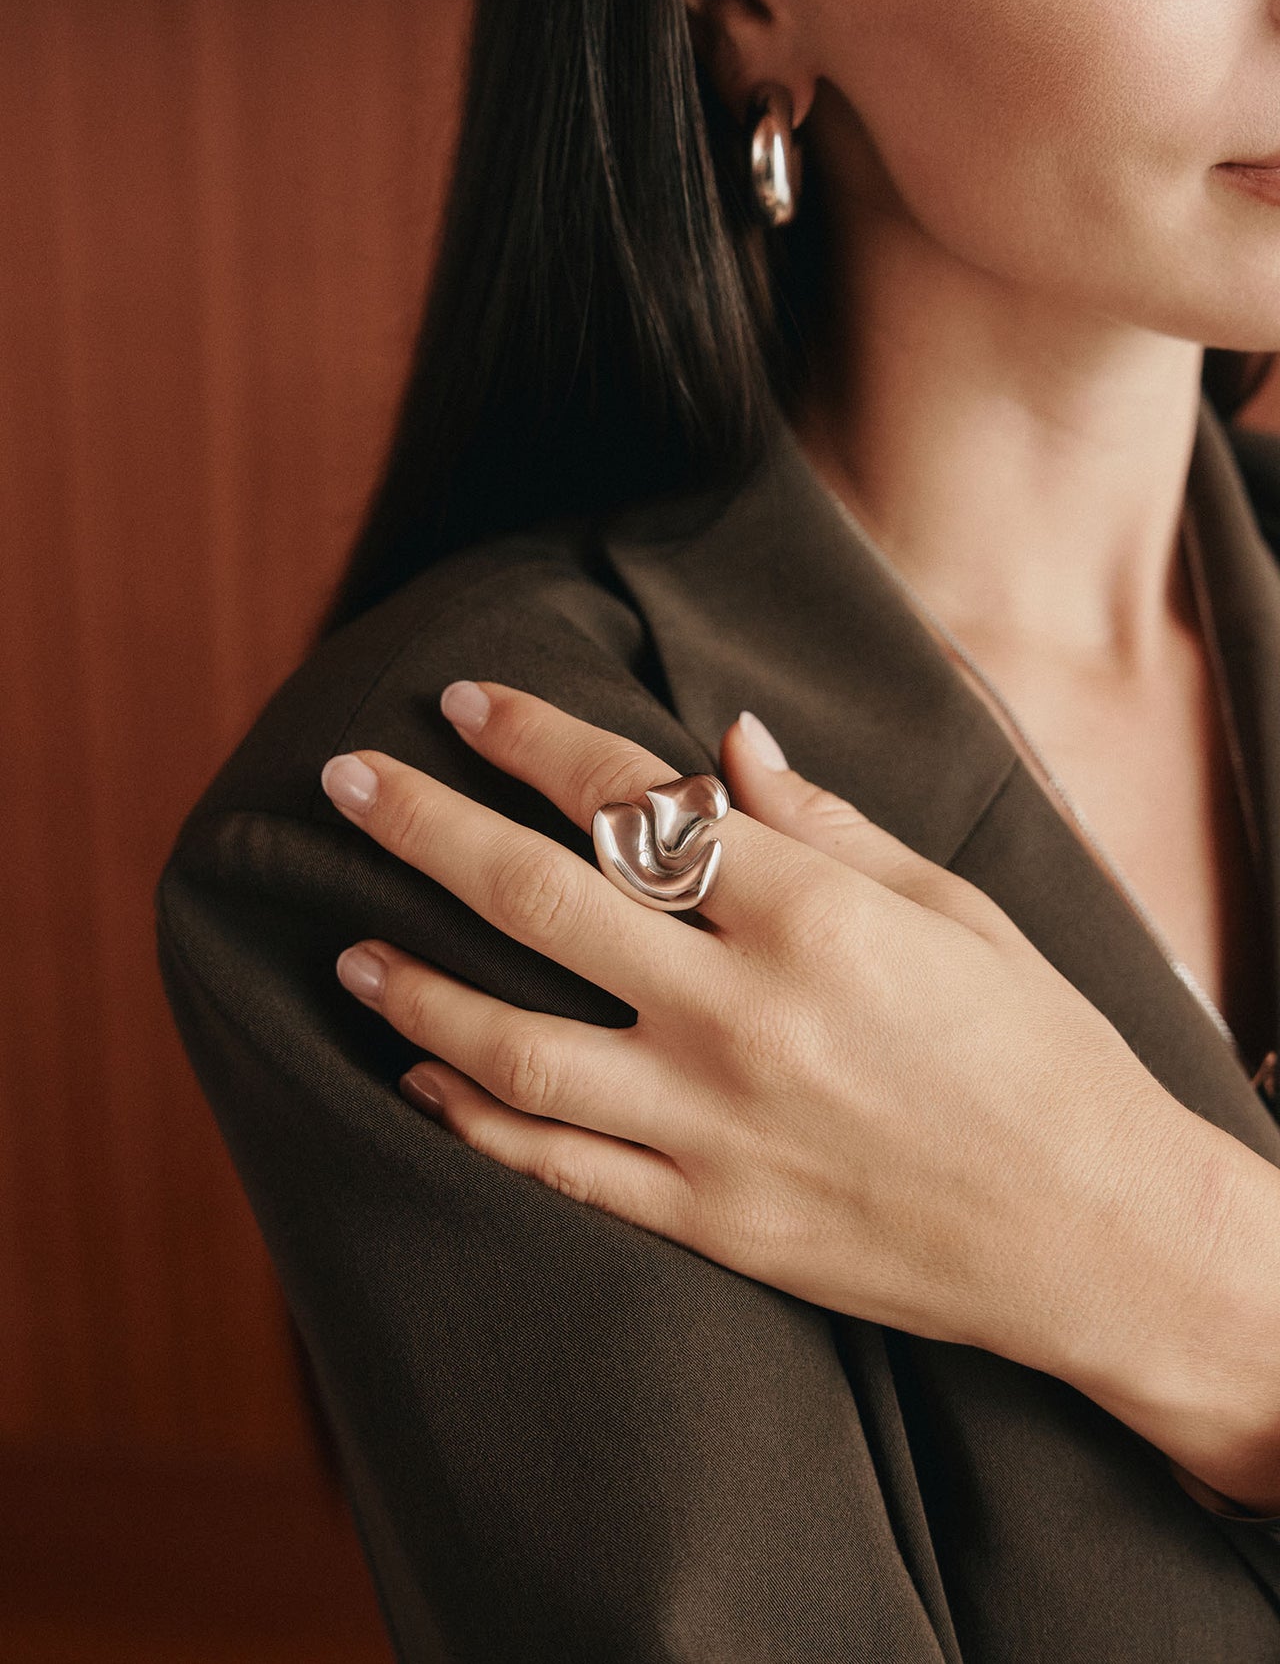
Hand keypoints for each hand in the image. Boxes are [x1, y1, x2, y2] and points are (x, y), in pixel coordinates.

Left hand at [317, 677, 1216, 1406]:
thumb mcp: (955, 910)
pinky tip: (419, 1078)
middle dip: (425, 829)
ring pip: (516, 1049)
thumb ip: (828, 824)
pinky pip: (558, 1169)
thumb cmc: (1041, 1052)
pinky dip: (474, 1122)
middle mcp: (746, 1018)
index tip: (464, 701)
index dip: (534, 740)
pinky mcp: (710, 1222)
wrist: (1099, 1237)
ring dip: (418, 987)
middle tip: (345, 782)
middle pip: (539, 902)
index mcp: (815, 918)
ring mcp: (716, 1130)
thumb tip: (725, 745)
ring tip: (346, 949)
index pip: (634, 803)